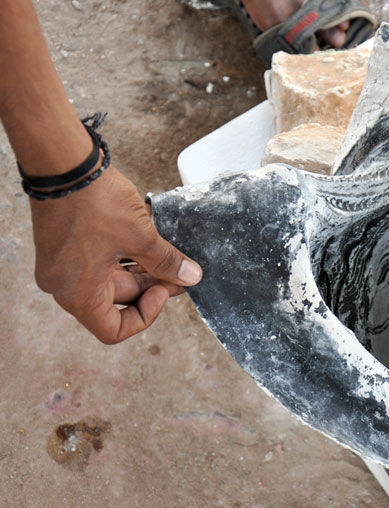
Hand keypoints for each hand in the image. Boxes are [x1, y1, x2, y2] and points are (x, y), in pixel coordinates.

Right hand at [29, 166, 202, 343]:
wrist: (62, 161)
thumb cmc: (92, 201)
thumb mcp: (140, 237)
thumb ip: (166, 262)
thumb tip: (191, 278)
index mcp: (77, 294)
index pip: (113, 330)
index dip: (146, 316)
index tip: (165, 290)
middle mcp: (64, 286)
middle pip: (114, 303)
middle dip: (151, 288)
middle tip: (180, 273)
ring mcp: (62, 266)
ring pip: (109, 281)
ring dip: (140, 273)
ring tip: (169, 257)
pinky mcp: (65, 247)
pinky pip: (98, 263)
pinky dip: (124, 259)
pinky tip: (149, 245)